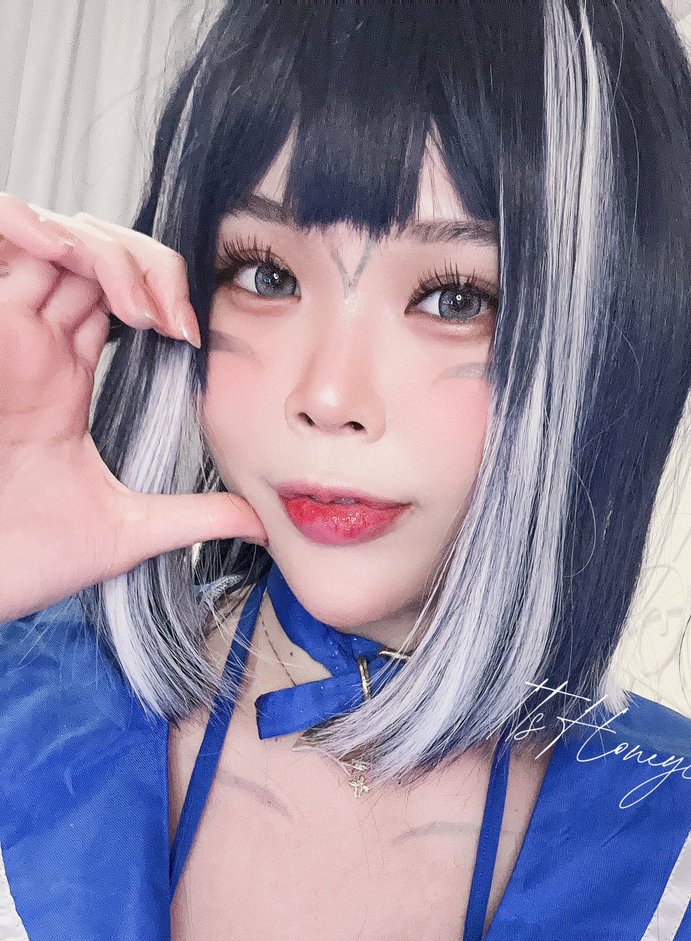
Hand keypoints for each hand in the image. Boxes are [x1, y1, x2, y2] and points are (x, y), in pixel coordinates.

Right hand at [0, 193, 267, 623]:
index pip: (116, 296)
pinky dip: (40, 229)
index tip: (194, 340)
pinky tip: (77, 259)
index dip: (162, 296)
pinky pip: (3, 237)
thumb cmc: (27, 557)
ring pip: (57, 237)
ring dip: (107, 249)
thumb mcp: (128, 530)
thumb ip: (194, 516)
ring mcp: (5, 332)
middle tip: (177, 322)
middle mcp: (34, 344)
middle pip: (94, 254)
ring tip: (141, 304)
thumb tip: (261, 523)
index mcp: (65, 378)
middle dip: (147, 265)